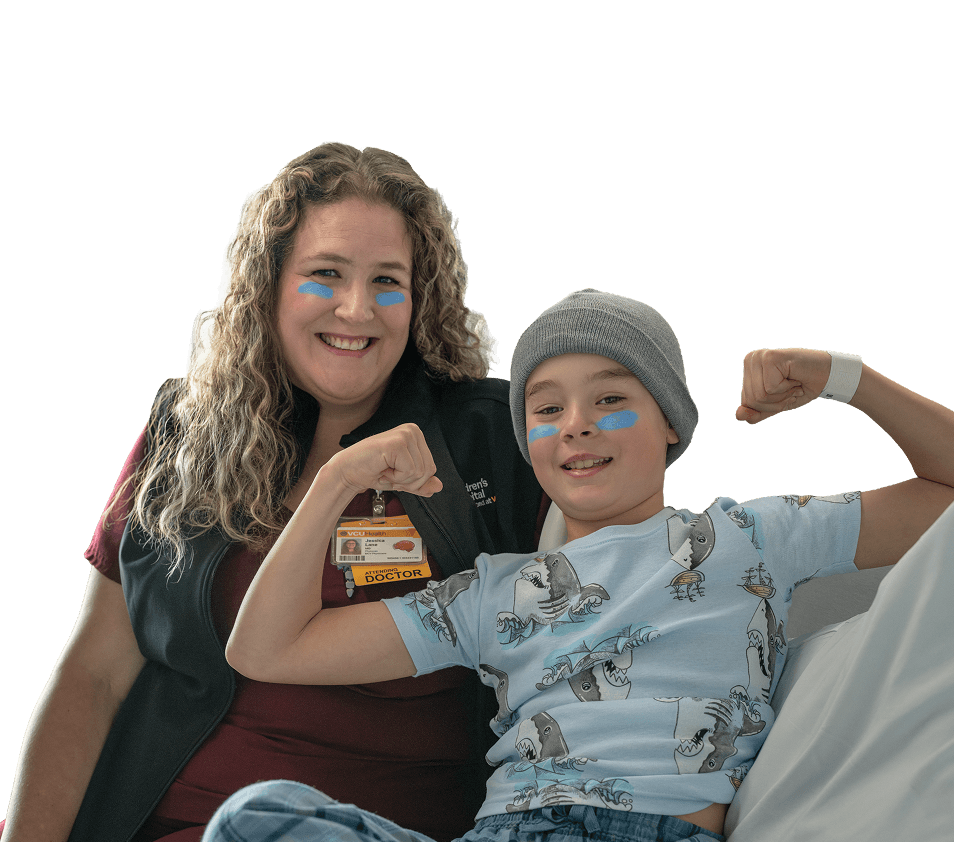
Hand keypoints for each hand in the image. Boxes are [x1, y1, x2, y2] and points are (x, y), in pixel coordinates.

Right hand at [324, 423, 442, 496]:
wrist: (347, 471)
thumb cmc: (372, 471)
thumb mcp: (402, 480)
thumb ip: (421, 483)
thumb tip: (438, 486)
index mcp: (416, 435)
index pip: (431, 468)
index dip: (413, 480)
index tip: (395, 472)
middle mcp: (412, 430)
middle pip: (429, 470)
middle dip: (408, 481)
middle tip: (389, 472)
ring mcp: (405, 435)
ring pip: (420, 473)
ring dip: (400, 479)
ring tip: (385, 469)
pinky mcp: (397, 443)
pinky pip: (410, 472)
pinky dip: (395, 477)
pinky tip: (383, 468)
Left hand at [736, 348, 831, 424]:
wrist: (827, 375)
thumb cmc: (801, 387)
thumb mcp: (776, 404)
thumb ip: (756, 412)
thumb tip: (739, 416)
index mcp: (748, 369)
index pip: (747, 402)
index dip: (769, 405)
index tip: (784, 392)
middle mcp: (750, 359)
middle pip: (752, 400)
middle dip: (776, 401)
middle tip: (790, 388)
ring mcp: (759, 357)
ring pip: (760, 396)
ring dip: (782, 395)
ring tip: (792, 383)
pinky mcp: (769, 358)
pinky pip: (770, 388)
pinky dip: (787, 388)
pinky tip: (794, 377)